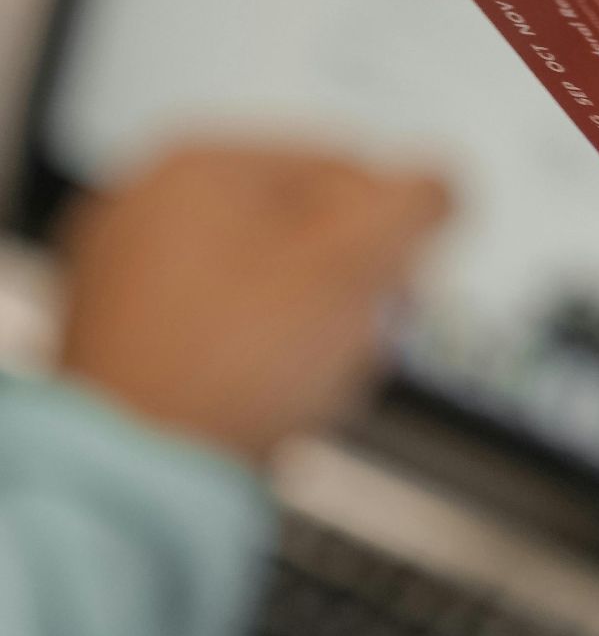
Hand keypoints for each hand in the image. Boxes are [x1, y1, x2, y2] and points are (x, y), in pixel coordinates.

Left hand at [59, 144, 450, 460]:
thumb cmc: (234, 366)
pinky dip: (259, 346)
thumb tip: (439, 185)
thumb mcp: (356, 268)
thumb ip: (414, 207)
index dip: (395, 231)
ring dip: (312, 318)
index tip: (405, 284)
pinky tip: (274, 387)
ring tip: (318, 373)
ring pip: (267, 273)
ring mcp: (125, 267)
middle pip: (304, 222)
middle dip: (351, 281)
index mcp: (202, 165)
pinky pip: (222, 317)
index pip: (346, 167)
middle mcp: (149, 202)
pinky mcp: (123, 329)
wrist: (141, 471)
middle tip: (365, 333)